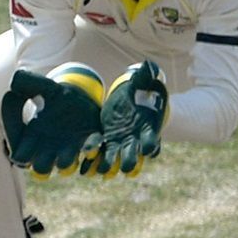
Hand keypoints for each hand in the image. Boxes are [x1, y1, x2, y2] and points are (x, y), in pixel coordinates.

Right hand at [1, 66, 103, 177]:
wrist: (85, 96)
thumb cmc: (58, 96)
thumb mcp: (44, 86)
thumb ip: (27, 83)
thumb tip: (12, 86)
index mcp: (32, 139)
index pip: (20, 158)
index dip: (21, 154)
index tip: (27, 137)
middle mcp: (49, 150)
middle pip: (40, 171)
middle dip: (44, 163)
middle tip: (49, 145)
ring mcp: (69, 150)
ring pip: (65, 169)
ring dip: (68, 161)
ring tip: (72, 146)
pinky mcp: (90, 145)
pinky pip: (90, 159)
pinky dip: (91, 153)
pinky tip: (91, 144)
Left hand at [84, 61, 168, 177]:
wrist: (125, 100)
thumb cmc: (138, 91)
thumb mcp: (142, 83)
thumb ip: (145, 76)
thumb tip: (149, 65)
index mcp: (148, 128)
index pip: (153, 139)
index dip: (151, 145)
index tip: (148, 149)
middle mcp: (135, 140)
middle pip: (134, 155)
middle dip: (131, 161)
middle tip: (126, 167)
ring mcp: (119, 144)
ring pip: (115, 159)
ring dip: (109, 166)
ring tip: (102, 171)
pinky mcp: (105, 143)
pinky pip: (99, 154)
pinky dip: (93, 161)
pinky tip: (85, 169)